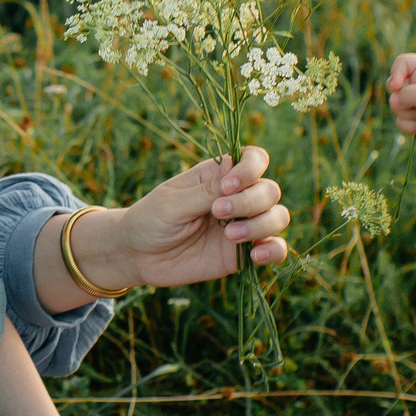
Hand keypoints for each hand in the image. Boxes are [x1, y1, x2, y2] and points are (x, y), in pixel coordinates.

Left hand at [103, 147, 292, 289]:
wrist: (137, 256)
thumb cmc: (150, 220)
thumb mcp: (173, 203)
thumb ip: (207, 192)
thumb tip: (237, 172)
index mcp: (219, 176)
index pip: (255, 159)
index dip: (250, 170)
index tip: (227, 186)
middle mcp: (237, 198)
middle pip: (269, 190)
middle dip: (250, 201)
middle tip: (217, 213)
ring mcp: (243, 225)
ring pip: (278, 217)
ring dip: (261, 225)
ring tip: (230, 236)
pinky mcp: (244, 254)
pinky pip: (276, 249)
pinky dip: (274, 250)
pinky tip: (256, 255)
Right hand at [386, 53, 415, 141]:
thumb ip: (407, 94)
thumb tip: (394, 103)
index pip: (400, 63)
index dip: (396, 73)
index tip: (398, 85)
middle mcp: (415, 84)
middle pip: (393, 88)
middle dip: (404, 100)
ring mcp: (413, 102)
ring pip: (396, 107)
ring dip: (412, 114)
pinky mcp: (413, 118)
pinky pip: (400, 123)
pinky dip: (413, 126)